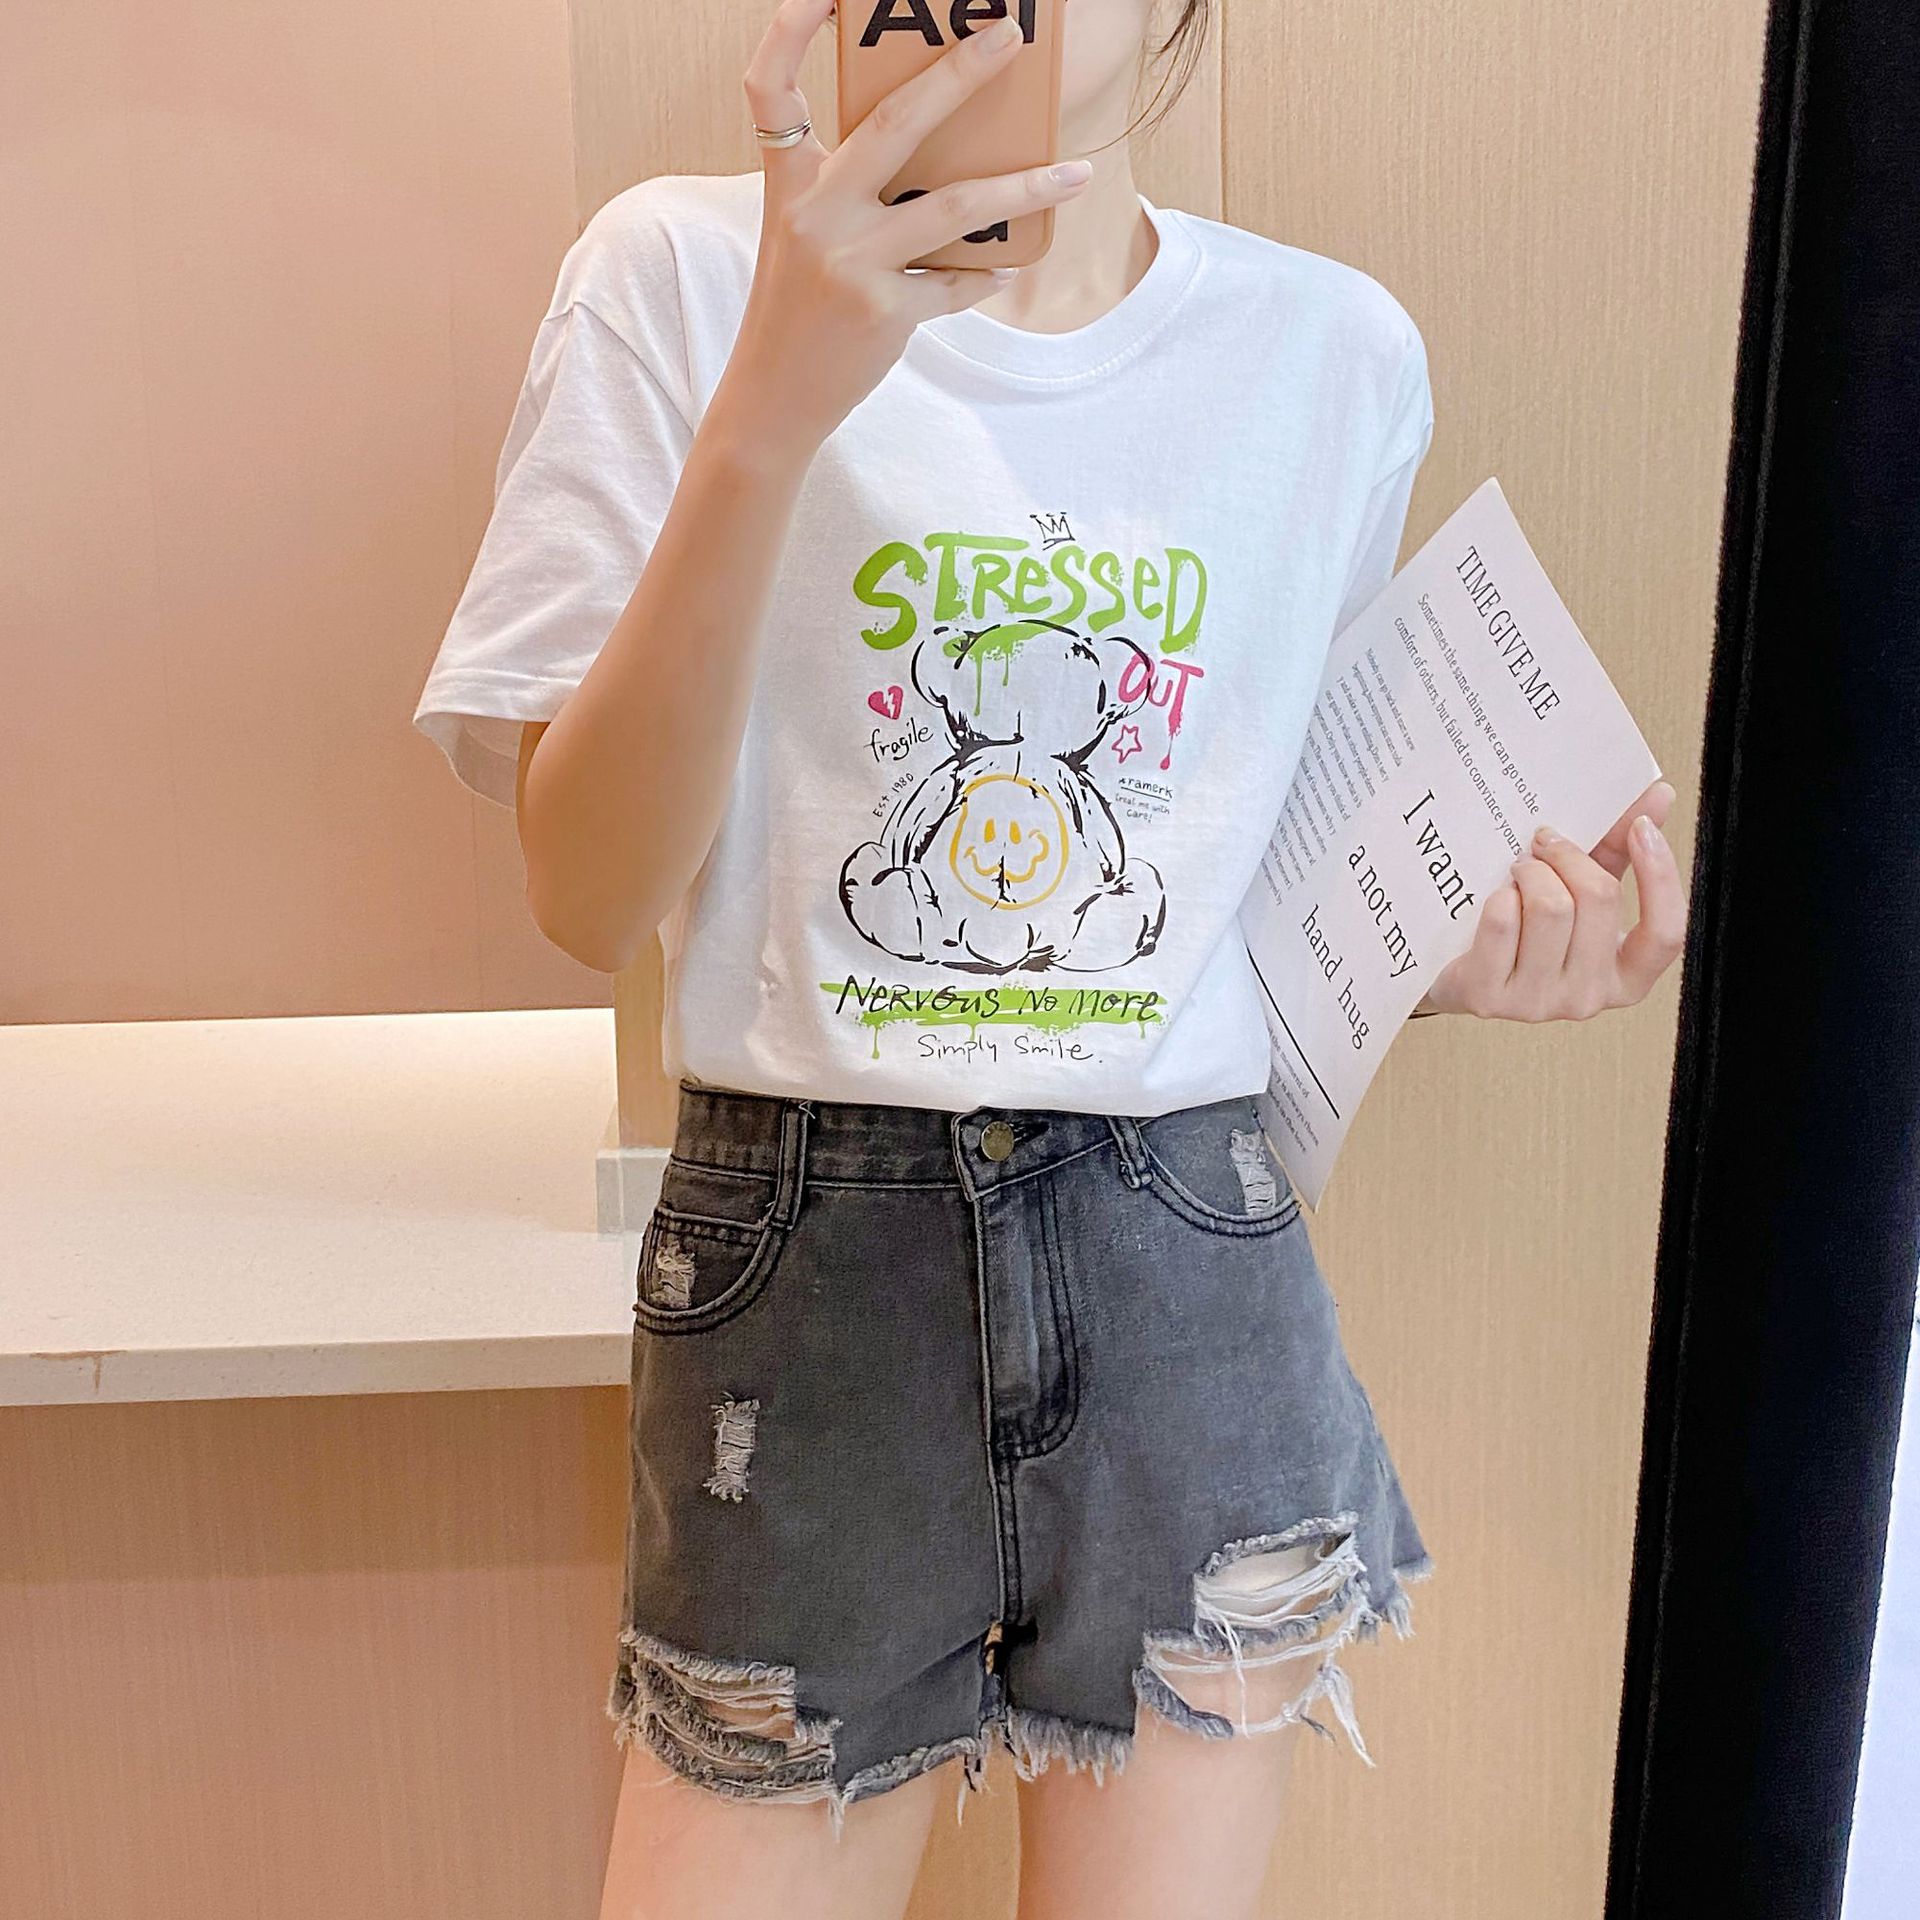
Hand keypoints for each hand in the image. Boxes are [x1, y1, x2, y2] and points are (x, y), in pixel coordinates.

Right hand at [724, 0, 1095, 457]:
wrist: (772, 398)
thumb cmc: (795, 309)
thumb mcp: (802, 236)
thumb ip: (849, 190)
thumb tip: (938, 155)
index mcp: (788, 184)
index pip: (770, 90)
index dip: (787, 31)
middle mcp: (815, 214)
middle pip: (896, 123)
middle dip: (960, 73)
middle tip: (1009, 38)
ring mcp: (850, 263)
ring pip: (954, 208)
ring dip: (1025, 188)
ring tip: (1076, 174)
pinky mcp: (883, 312)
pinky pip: (954, 283)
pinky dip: (984, 276)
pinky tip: (1005, 268)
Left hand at [1414, 780, 1685, 1020]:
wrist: (1453, 971)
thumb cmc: (1524, 927)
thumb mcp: (1578, 889)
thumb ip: (1619, 848)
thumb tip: (1657, 794)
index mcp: (1625, 977)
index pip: (1667, 934)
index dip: (1661, 877)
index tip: (1640, 829)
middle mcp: (1588, 998)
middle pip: (1598, 900)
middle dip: (1568, 857)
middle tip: (1543, 843)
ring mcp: (1538, 1003)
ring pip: (1550, 909)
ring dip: (1529, 872)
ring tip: (1517, 871)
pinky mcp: (1488, 997)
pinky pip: (1502, 921)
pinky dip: (1497, 896)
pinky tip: (1494, 899)